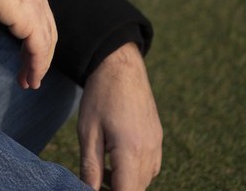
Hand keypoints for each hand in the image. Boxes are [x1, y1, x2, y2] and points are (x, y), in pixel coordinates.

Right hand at [0, 0, 56, 88]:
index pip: (37, 14)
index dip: (31, 36)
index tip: (24, 54)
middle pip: (46, 31)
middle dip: (38, 55)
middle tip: (30, 74)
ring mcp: (38, 7)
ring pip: (46, 43)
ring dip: (38, 66)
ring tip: (29, 83)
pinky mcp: (32, 21)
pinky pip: (39, 51)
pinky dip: (37, 67)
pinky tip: (30, 80)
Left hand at [78, 42, 161, 189]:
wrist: (120, 67)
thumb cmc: (100, 96)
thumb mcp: (88, 132)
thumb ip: (90, 167)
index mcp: (132, 151)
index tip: (96, 188)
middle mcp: (150, 151)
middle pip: (137, 188)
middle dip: (117, 189)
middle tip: (95, 179)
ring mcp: (157, 145)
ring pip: (145, 179)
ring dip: (126, 182)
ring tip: (103, 168)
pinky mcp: (158, 138)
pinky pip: (150, 166)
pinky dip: (135, 170)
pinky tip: (116, 158)